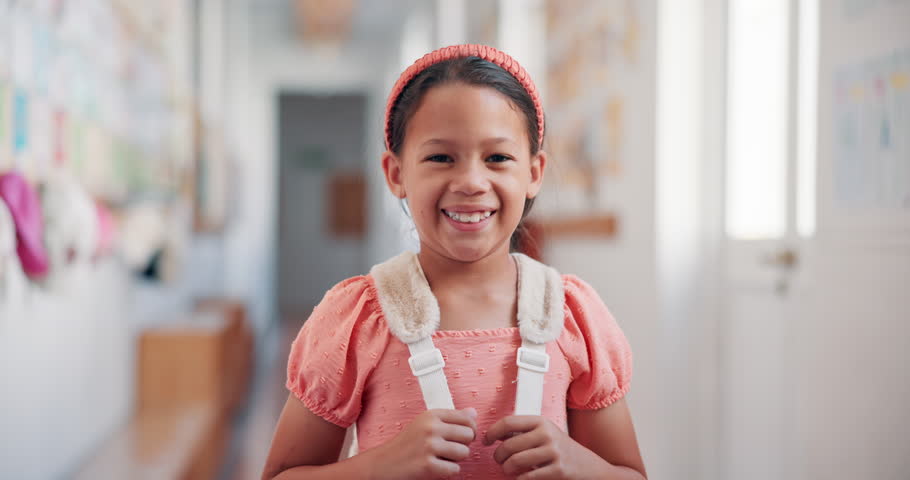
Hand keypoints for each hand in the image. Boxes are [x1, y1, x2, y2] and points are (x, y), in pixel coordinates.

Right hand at [368, 408, 476, 479]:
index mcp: (432, 415)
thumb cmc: (406, 444)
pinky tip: (435, 467)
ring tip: (440, 458)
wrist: (383, 464)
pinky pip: (454, 469)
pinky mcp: (428, 465)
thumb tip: (473, 412)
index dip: (470, 430)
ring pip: (464, 453)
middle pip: (469, 435)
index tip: (461, 437)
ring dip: (456, 460)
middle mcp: (431, 427)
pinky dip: (448, 472)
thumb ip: (450, 418)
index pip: (468, 418)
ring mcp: (429, 446)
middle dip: (463, 446)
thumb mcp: (425, 424)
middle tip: (448, 450)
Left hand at [483, 415, 607, 478]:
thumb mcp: (546, 434)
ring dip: (506, 469)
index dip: (492, 432)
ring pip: (514, 462)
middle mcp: (547, 434)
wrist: (591, 468)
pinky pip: (526, 477)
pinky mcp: (557, 470)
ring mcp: (553, 452)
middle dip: (498, 456)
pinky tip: (521, 478)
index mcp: (541, 422)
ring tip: (508, 470)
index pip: (508, 422)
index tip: (485, 441)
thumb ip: (524, 433)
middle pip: (508, 445)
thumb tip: (495, 435)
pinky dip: (519, 479)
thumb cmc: (562, 451)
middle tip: (499, 461)